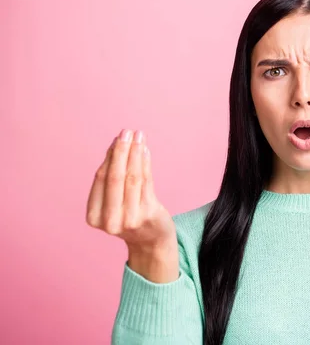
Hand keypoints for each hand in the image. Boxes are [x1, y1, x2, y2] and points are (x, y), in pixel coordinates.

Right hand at [86, 129, 177, 281]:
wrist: (151, 241)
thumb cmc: (129, 216)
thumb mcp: (112, 203)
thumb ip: (111, 179)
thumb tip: (116, 145)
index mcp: (94, 217)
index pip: (101, 179)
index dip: (109, 156)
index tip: (116, 139)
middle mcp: (111, 220)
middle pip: (115, 177)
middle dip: (121, 151)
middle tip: (126, 132)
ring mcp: (131, 218)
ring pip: (132, 177)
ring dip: (135, 153)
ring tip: (138, 136)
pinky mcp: (149, 214)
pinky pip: (146, 182)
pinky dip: (145, 163)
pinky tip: (145, 150)